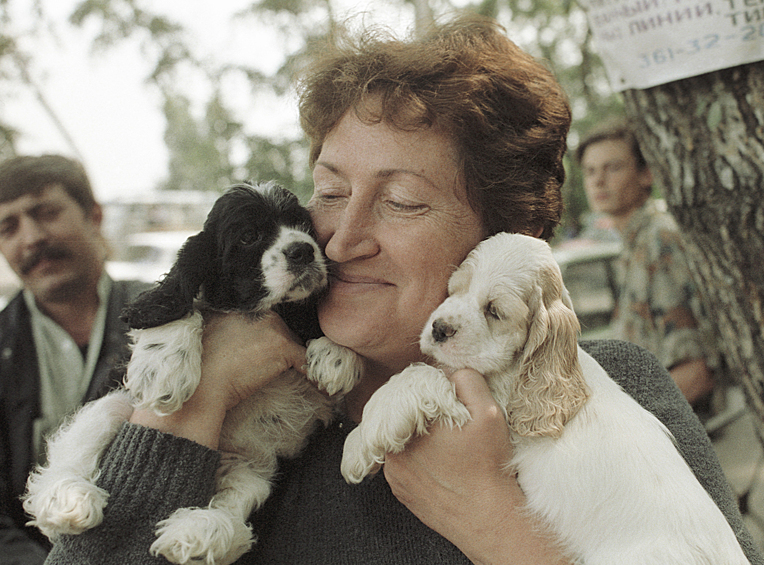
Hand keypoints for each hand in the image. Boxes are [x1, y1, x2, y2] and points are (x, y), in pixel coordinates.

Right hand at [130, 311, 306, 448]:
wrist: (199, 389)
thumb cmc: (195, 369)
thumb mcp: (199, 333)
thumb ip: (216, 324)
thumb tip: (226, 333)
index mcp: (235, 305)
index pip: (258, 316)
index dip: (260, 334)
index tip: (260, 348)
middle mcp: (256, 310)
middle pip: (276, 327)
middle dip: (273, 345)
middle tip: (266, 365)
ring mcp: (272, 326)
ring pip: (290, 341)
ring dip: (287, 357)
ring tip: (283, 375)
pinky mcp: (283, 346)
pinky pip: (306, 359)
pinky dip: (311, 371)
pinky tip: (318, 385)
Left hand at [383, 369, 568, 564]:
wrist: (488, 518)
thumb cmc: (489, 465)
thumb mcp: (487, 411)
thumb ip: (465, 379)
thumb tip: (447, 370)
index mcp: (409, 421)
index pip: (408, 386)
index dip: (429, 386)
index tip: (447, 395)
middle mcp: (393, 445)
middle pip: (399, 410)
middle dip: (420, 408)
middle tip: (447, 418)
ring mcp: (392, 470)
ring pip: (399, 435)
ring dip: (415, 432)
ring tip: (444, 441)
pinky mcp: (398, 487)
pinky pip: (400, 459)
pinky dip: (415, 455)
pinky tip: (438, 460)